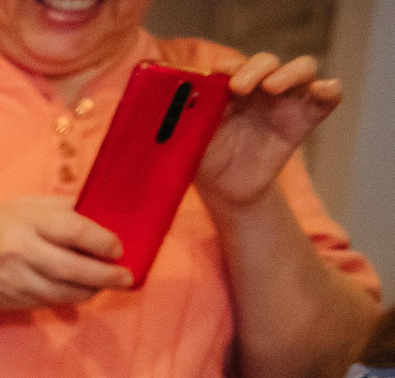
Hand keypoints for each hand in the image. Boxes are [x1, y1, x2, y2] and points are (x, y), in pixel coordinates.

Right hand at [0, 196, 129, 310]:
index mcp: (26, 221)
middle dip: (106, 274)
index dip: (104, 242)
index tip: (118, 247)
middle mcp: (22, 251)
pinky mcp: (13, 300)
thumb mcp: (17, 206)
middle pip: (76, 267)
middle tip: (125, 277)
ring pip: (66, 291)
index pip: (76, 231)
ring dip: (92, 290)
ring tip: (107, 284)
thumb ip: (57, 208)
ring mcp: (17, 280)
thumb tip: (97, 213)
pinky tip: (79, 290)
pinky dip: (69, 297)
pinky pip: (51, 301)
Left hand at [198, 53, 340, 214]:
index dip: (232, 65)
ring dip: (290, 72)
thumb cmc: (207, 160)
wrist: (227, 191)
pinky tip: (321, 91)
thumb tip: (171, 111)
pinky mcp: (305, 118)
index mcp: (232, 90)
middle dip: (256, 68)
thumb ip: (186, 124)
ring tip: (272, 88)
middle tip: (239, 87)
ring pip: (302, 69)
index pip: (238, 65)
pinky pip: (328, 97)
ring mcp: (286, 101)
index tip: (221, 73)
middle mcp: (261, 90)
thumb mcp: (191, 142)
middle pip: (268, 62)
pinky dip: (329, 90)